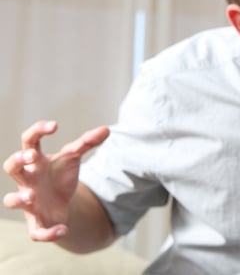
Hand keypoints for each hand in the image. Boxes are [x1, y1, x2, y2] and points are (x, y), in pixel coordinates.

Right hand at [3, 121, 108, 240]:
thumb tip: (107, 129)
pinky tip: (63, 229)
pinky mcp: (36, 222)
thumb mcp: (73, 157)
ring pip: (11, 200)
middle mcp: (27, 180)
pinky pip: (35, 232)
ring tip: (32, 195)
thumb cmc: (61, 175)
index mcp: (36, 161)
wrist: (62, 202)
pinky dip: (48, 233)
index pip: (28, 140)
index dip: (37, 131)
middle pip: (11, 167)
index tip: (55, 125)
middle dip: (17, 161)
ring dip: (19, 198)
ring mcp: (28, 201)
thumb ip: (87, 143)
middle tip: (32, 156)